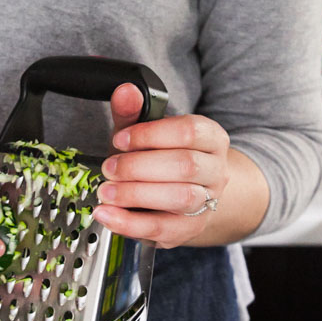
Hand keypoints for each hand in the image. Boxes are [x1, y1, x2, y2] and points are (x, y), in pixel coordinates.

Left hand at [94, 83, 231, 248]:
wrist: (185, 195)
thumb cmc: (163, 159)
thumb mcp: (147, 133)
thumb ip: (133, 113)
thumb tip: (125, 91)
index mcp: (211, 138)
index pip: (189, 131)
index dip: (151, 135)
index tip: (120, 139)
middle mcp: (216, 170)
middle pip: (186, 165)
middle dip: (139, 166)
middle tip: (109, 168)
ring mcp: (207, 202)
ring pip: (181, 197)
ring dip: (136, 194)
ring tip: (106, 192)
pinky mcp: (189, 229)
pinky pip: (163, 228)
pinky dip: (129, 223)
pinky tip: (107, 214)